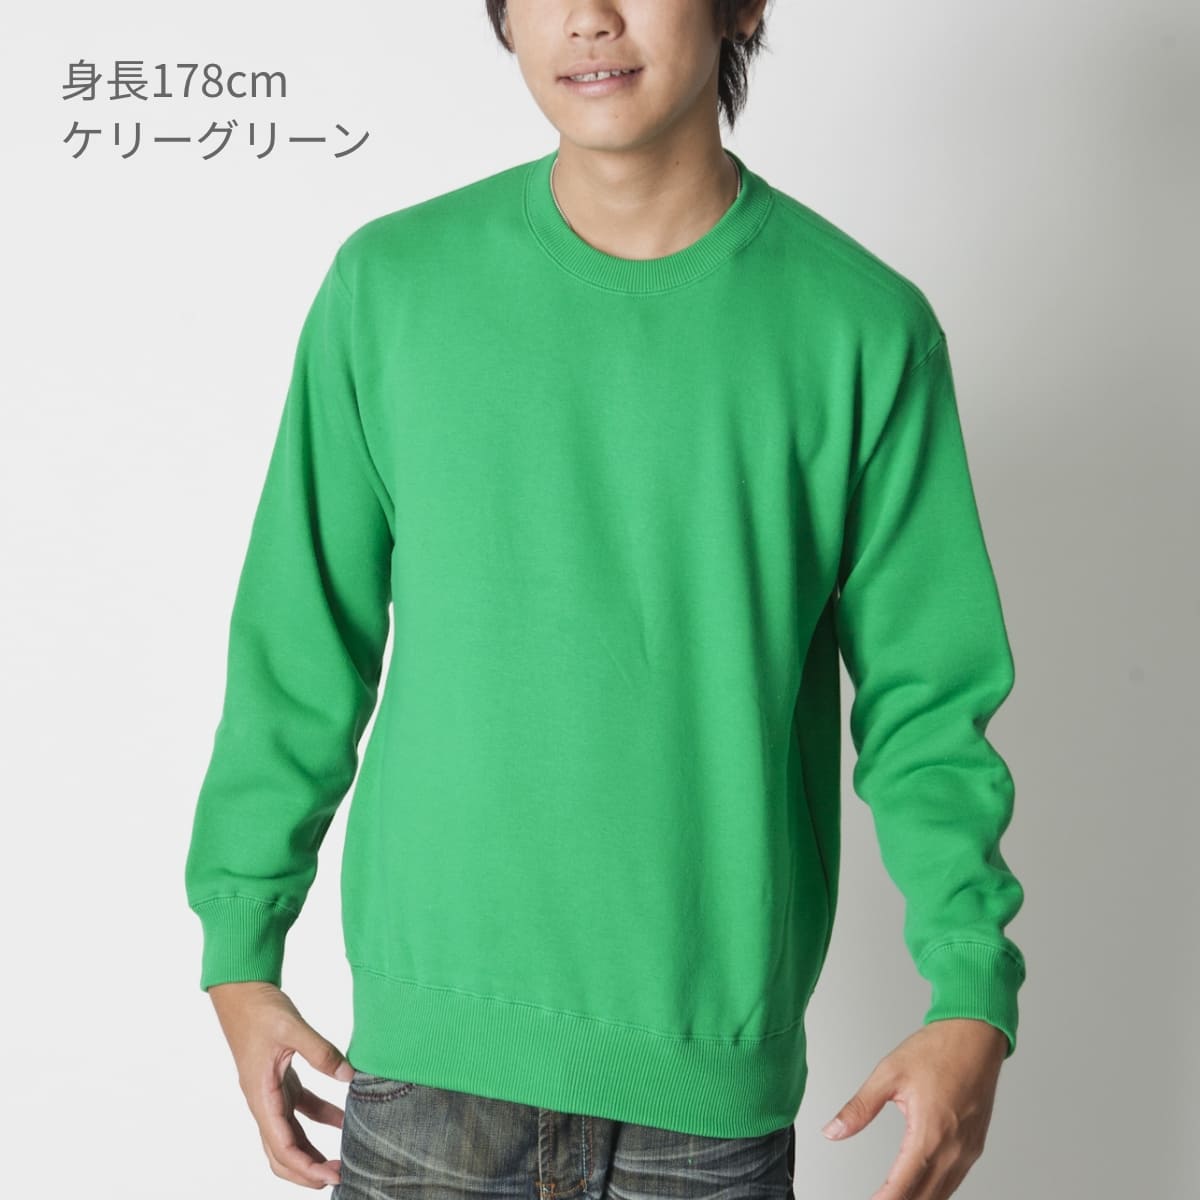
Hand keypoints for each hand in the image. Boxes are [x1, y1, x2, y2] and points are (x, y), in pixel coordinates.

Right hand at [207, 981, 355, 1188]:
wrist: (241, 991)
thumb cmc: (259, 1009)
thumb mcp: (292, 1026)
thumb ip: (321, 1051)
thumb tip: (349, 1075)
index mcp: (261, 1096)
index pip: (282, 1146)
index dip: (306, 1167)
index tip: (332, 1176)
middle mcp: (263, 1101)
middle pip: (281, 1152)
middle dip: (307, 1171)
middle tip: (340, 1177)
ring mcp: (270, 1093)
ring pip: (290, 1135)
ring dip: (312, 1151)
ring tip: (342, 1159)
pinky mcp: (279, 1080)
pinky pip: (300, 1109)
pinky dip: (320, 1118)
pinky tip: (343, 1118)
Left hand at [820, 1018, 1008, 1199]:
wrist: (975, 1035)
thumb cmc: (936, 1050)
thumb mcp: (888, 1074)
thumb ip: (859, 1108)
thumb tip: (832, 1131)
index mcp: (931, 1132)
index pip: (904, 1183)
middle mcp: (954, 1148)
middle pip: (925, 1196)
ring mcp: (968, 1150)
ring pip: (943, 1193)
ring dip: (918, 1199)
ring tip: (891, 1198)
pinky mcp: (975, 1146)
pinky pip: (955, 1180)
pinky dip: (936, 1191)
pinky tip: (920, 1189)